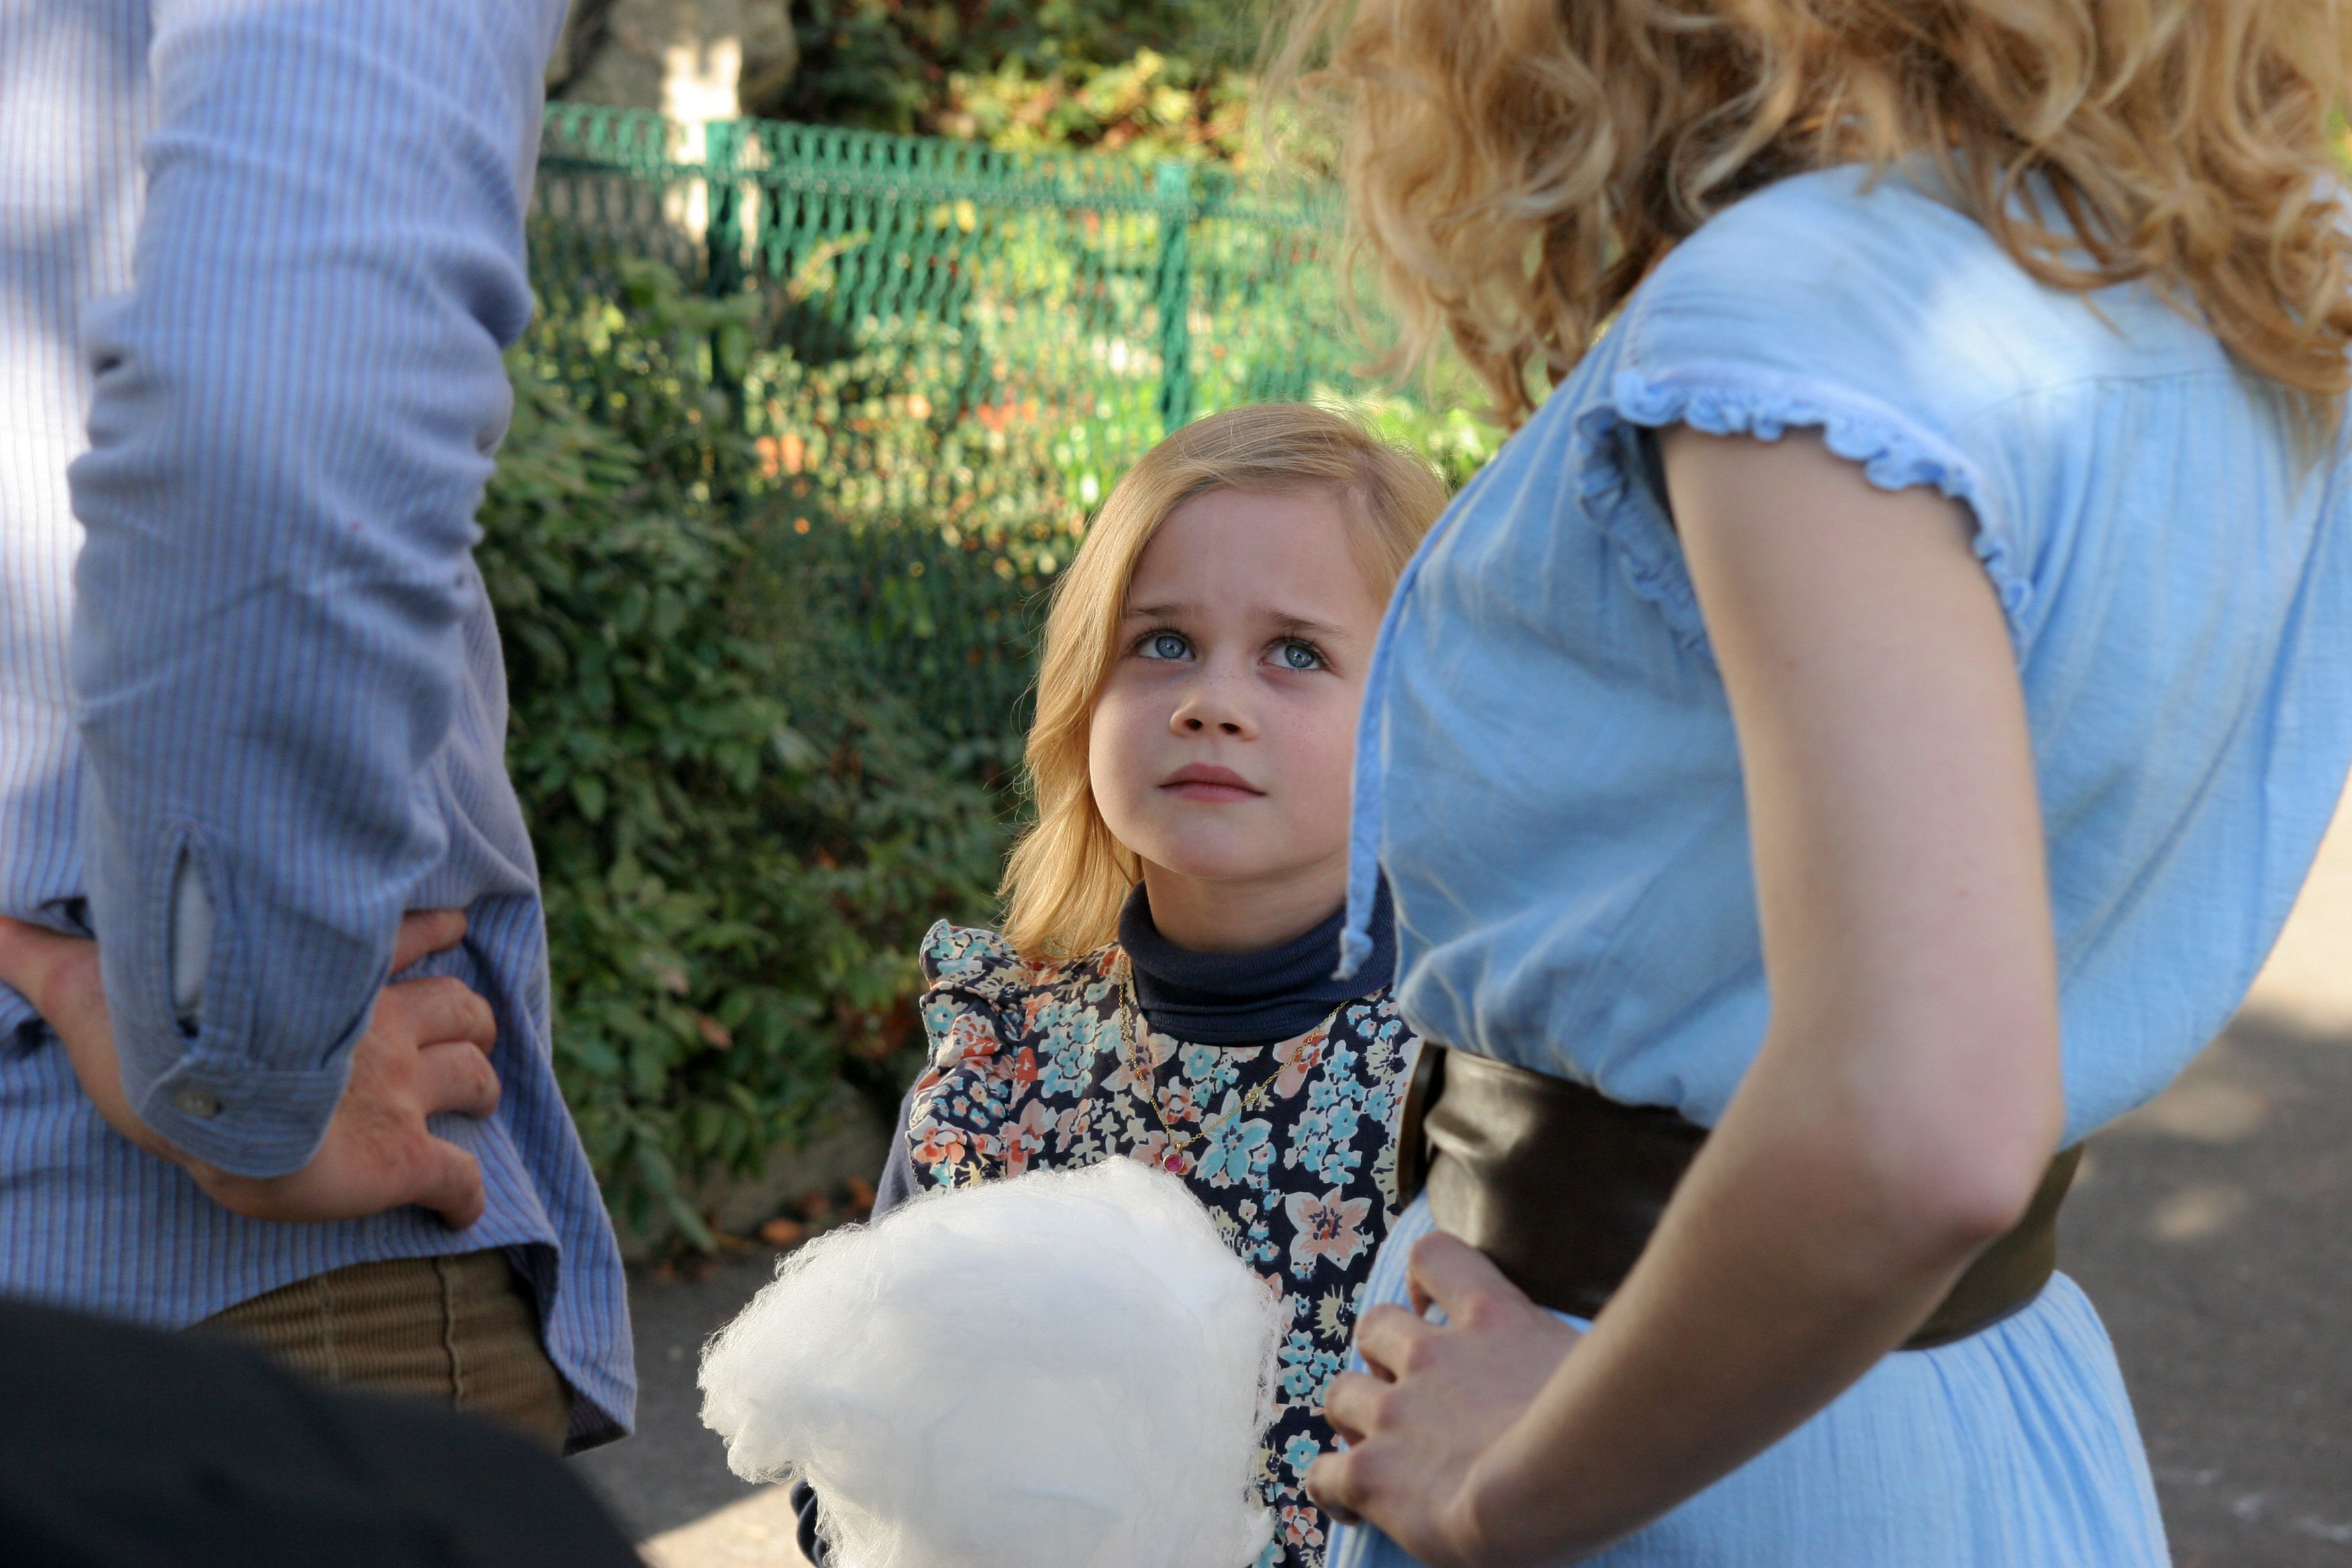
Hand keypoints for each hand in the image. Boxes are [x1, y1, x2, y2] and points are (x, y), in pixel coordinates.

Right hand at [0, 909, 500, 1227]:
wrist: (211, 1107)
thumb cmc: (156, 1039)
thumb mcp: (90, 982)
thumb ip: (38, 952)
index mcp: (326, 982)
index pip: (398, 937)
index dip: (430, 929)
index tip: (452, 925)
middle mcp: (380, 1033)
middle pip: (462, 1007)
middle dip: (472, 1019)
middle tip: (471, 1034)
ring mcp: (400, 1096)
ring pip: (477, 1078)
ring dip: (483, 1087)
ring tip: (479, 1099)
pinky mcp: (405, 1159)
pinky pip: (461, 1182)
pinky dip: (467, 1197)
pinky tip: (460, 1210)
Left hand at [1307, 1231, 1581, 1567]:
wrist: (1557, 1479)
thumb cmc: (1610, 1425)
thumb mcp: (1603, 1361)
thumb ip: (1579, 1353)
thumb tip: (1614, 1363)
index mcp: (1493, 1321)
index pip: (1436, 1258)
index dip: (1421, 1279)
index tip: (1428, 1306)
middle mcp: (1433, 1356)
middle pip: (1374, 1326)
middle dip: (1381, 1357)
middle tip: (1408, 1393)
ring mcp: (1396, 1412)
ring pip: (1340, 1393)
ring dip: (1353, 1415)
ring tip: (1374, 1446)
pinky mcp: (1373, 1471)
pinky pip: (1323, 1474)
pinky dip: (1329, 1488)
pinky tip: (1351, 1508)